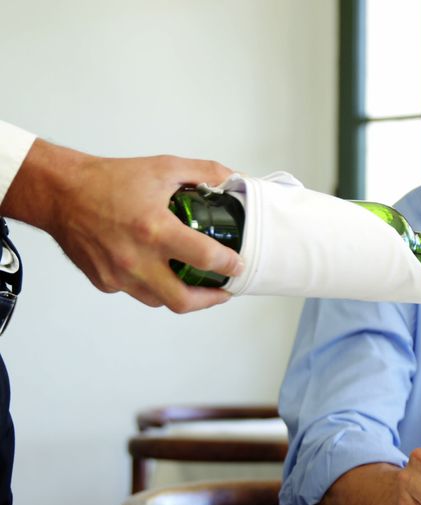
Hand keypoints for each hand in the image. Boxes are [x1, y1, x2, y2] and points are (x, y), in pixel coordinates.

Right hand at [4, 139, 242, 312]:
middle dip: (211, 300)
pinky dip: (153, 285)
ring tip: (196, 283)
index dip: (230, 265)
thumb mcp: (163, 167)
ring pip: (160, 300)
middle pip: (183, 300)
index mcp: (154, 229)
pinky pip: (136, 292)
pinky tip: (160, 270)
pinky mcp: (104, 282)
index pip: (205, 258)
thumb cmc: (108, 180)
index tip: (239, 265)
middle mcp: (136, 258)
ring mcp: (118, 274)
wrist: (60, 193)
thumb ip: (205, 172)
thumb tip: (235, 178)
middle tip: (224, 289)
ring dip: (182, 295)